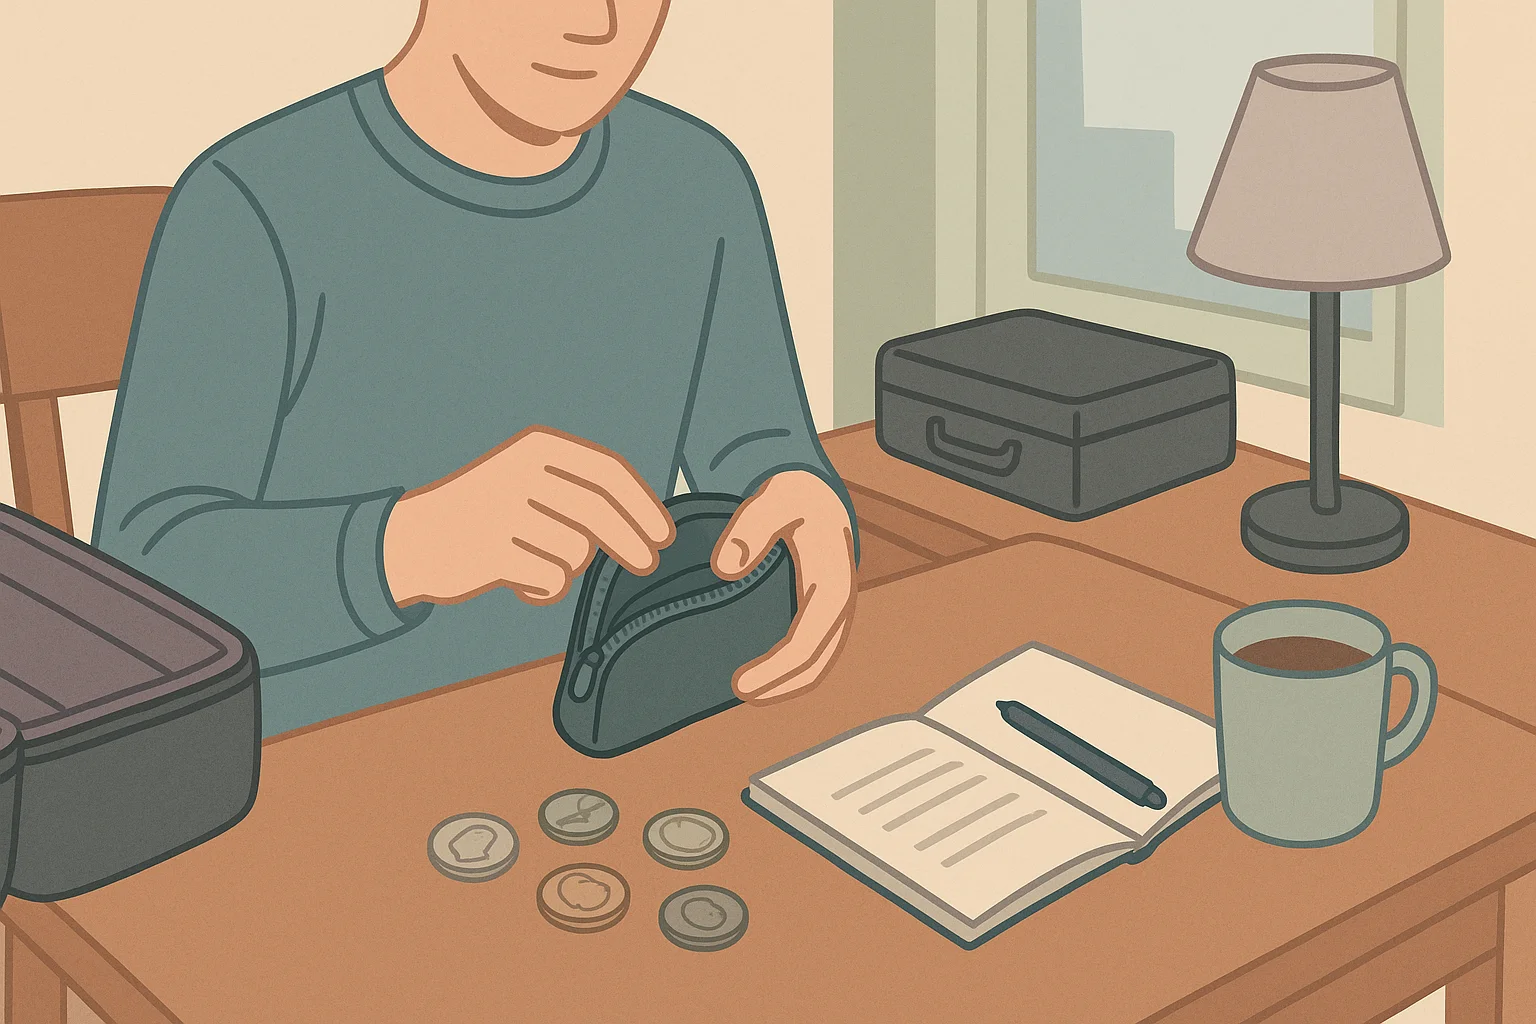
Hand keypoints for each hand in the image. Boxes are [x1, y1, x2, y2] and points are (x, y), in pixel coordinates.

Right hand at [383, 426, 673, 606]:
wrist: (413, 538)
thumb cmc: (486, 512)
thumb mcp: (528, 479)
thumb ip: (580, 492)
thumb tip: (647, 524)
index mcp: (537, 447)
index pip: (608, 472)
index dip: (643, 505)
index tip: (663, 533)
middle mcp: (522, 472)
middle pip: (600, 513)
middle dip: (632, 542)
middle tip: (647, 563)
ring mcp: (505, 512)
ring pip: (576, 552)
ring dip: (567, 568)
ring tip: (537, 562)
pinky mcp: (493, 552)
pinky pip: (550, 581)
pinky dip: (544, 589)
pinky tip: (521, 582)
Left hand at [711, 471, 856, 704]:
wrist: (819, 493)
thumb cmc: (797, 496)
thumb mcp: (776, 497)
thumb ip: (750, 526)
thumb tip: (724, 567)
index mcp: (832, 579)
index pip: (810, 637)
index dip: (778, 666)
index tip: (742, 681)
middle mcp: (840, 602)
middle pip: (819, 660)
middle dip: (782, 684)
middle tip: (739, 691)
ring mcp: (834, 611)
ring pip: (820, 662)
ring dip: (788, 684)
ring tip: (748, 692)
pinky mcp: (823, 614)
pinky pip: (814, 652)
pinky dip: (791, 672)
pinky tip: (763, 679)